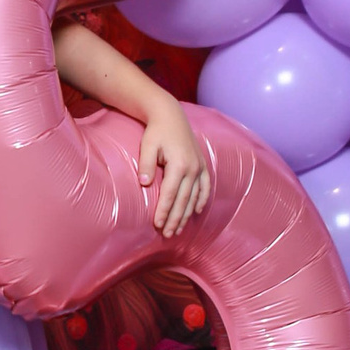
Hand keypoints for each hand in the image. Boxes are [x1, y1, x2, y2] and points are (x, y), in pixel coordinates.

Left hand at [138, 101, 211, 237]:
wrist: (170, 115)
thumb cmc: (155, 131)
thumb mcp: (147, 146)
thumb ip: (146, 165)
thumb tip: (144, 184)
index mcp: (179, 164)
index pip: (170, 194)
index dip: (164, 211)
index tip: (157, 225)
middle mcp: (193, 168)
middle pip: (183, 200)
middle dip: (175, 219)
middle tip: (167, 234)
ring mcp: (200, 167)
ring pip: (194, 197)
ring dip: (186, 214)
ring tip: (178, 229)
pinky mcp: (202, 164)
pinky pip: (205, 187)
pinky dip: (201, 200)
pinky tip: (197, 211)